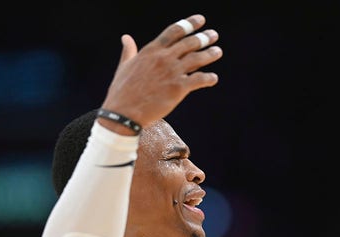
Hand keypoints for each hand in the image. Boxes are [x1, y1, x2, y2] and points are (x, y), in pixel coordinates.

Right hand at [100, 14, 222, 128]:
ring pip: (197, 58)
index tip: (200, 20)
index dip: (189, 24)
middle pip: (189, 43)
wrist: (124, 113)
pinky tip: (213, 78)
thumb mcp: (124, 67)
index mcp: (151, 51)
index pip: (174, 31)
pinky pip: (199, 79)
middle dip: (203, 38)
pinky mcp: (178, 88)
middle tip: (214, 35)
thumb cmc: (122, 91)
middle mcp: (163, 58)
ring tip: (218, 51)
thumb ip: (128, 51)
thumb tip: (126, 38)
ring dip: (210, 54)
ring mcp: (172, 72)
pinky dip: (208, 78)